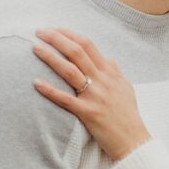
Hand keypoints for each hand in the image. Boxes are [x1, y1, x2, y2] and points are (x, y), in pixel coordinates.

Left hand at [32, 27, 149, 160]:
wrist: (133, 140)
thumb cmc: (128, 115)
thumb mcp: (126, 87)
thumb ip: (115, 72)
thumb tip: (106, 59)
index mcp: (110, 72)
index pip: (88, 44)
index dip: (69, 33)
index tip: (54, 28)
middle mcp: (103, 80)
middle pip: (77, 51)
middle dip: (56, 38)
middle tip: (39, 31)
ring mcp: (95, 96)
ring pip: (69, 70)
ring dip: (50, 57)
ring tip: (35, 48)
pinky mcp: (88, 113)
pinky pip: (65, 99)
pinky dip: (49, 90)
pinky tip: (36, 82)